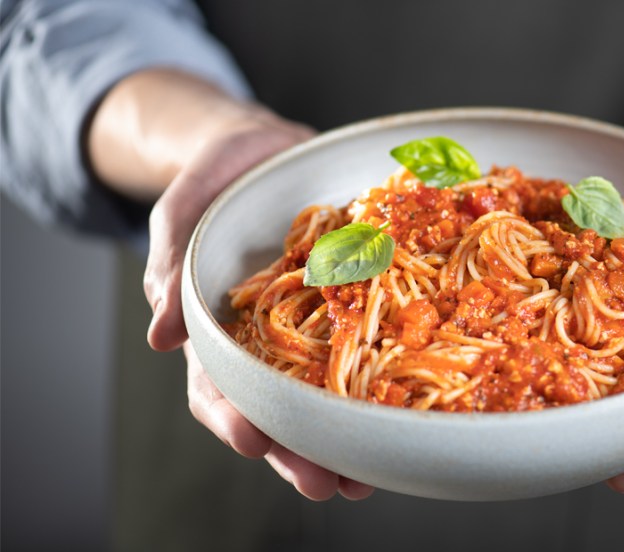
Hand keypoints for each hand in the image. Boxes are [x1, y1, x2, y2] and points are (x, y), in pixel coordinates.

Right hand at [140, 114, 375, 499]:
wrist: (271, 148)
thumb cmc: (220, 177)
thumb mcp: (186, 207)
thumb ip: (171, 261)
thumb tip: (161, 336)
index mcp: (223, 325)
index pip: (219, 384)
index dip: (232, 416)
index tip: (253, 440)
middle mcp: (271, 337)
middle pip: (277, 406)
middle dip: (297, 450)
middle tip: (325, 484)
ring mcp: (315, 324)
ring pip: (325, 392)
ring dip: (343, 438)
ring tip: (366, 475)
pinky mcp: (356, 303)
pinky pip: (371, 346)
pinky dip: (383, 384)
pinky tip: (403, 415)